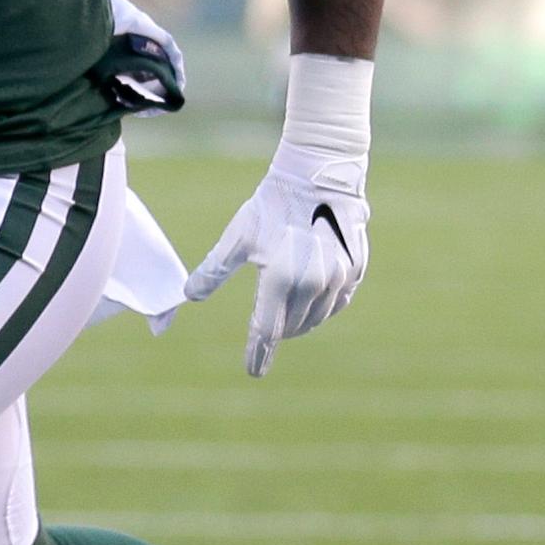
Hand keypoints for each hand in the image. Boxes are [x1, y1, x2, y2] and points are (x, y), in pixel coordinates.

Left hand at [181, 55, 372, 376]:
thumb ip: (213, 270)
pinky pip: (338, 302)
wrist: (319, 173)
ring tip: (286, 319)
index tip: (253, 371)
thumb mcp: (237, 236)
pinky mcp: (356, 269)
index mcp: (280, 278)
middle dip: (278, 333)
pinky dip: (323, 308)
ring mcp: (339, 278)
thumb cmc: (272, 204)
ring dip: (300, 323)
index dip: (259, 353)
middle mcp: (313, 283)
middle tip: (266, 334)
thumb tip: (188, 297)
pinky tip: (311, 303)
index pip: (266, 330)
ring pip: (316, 318)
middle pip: (292, 328)